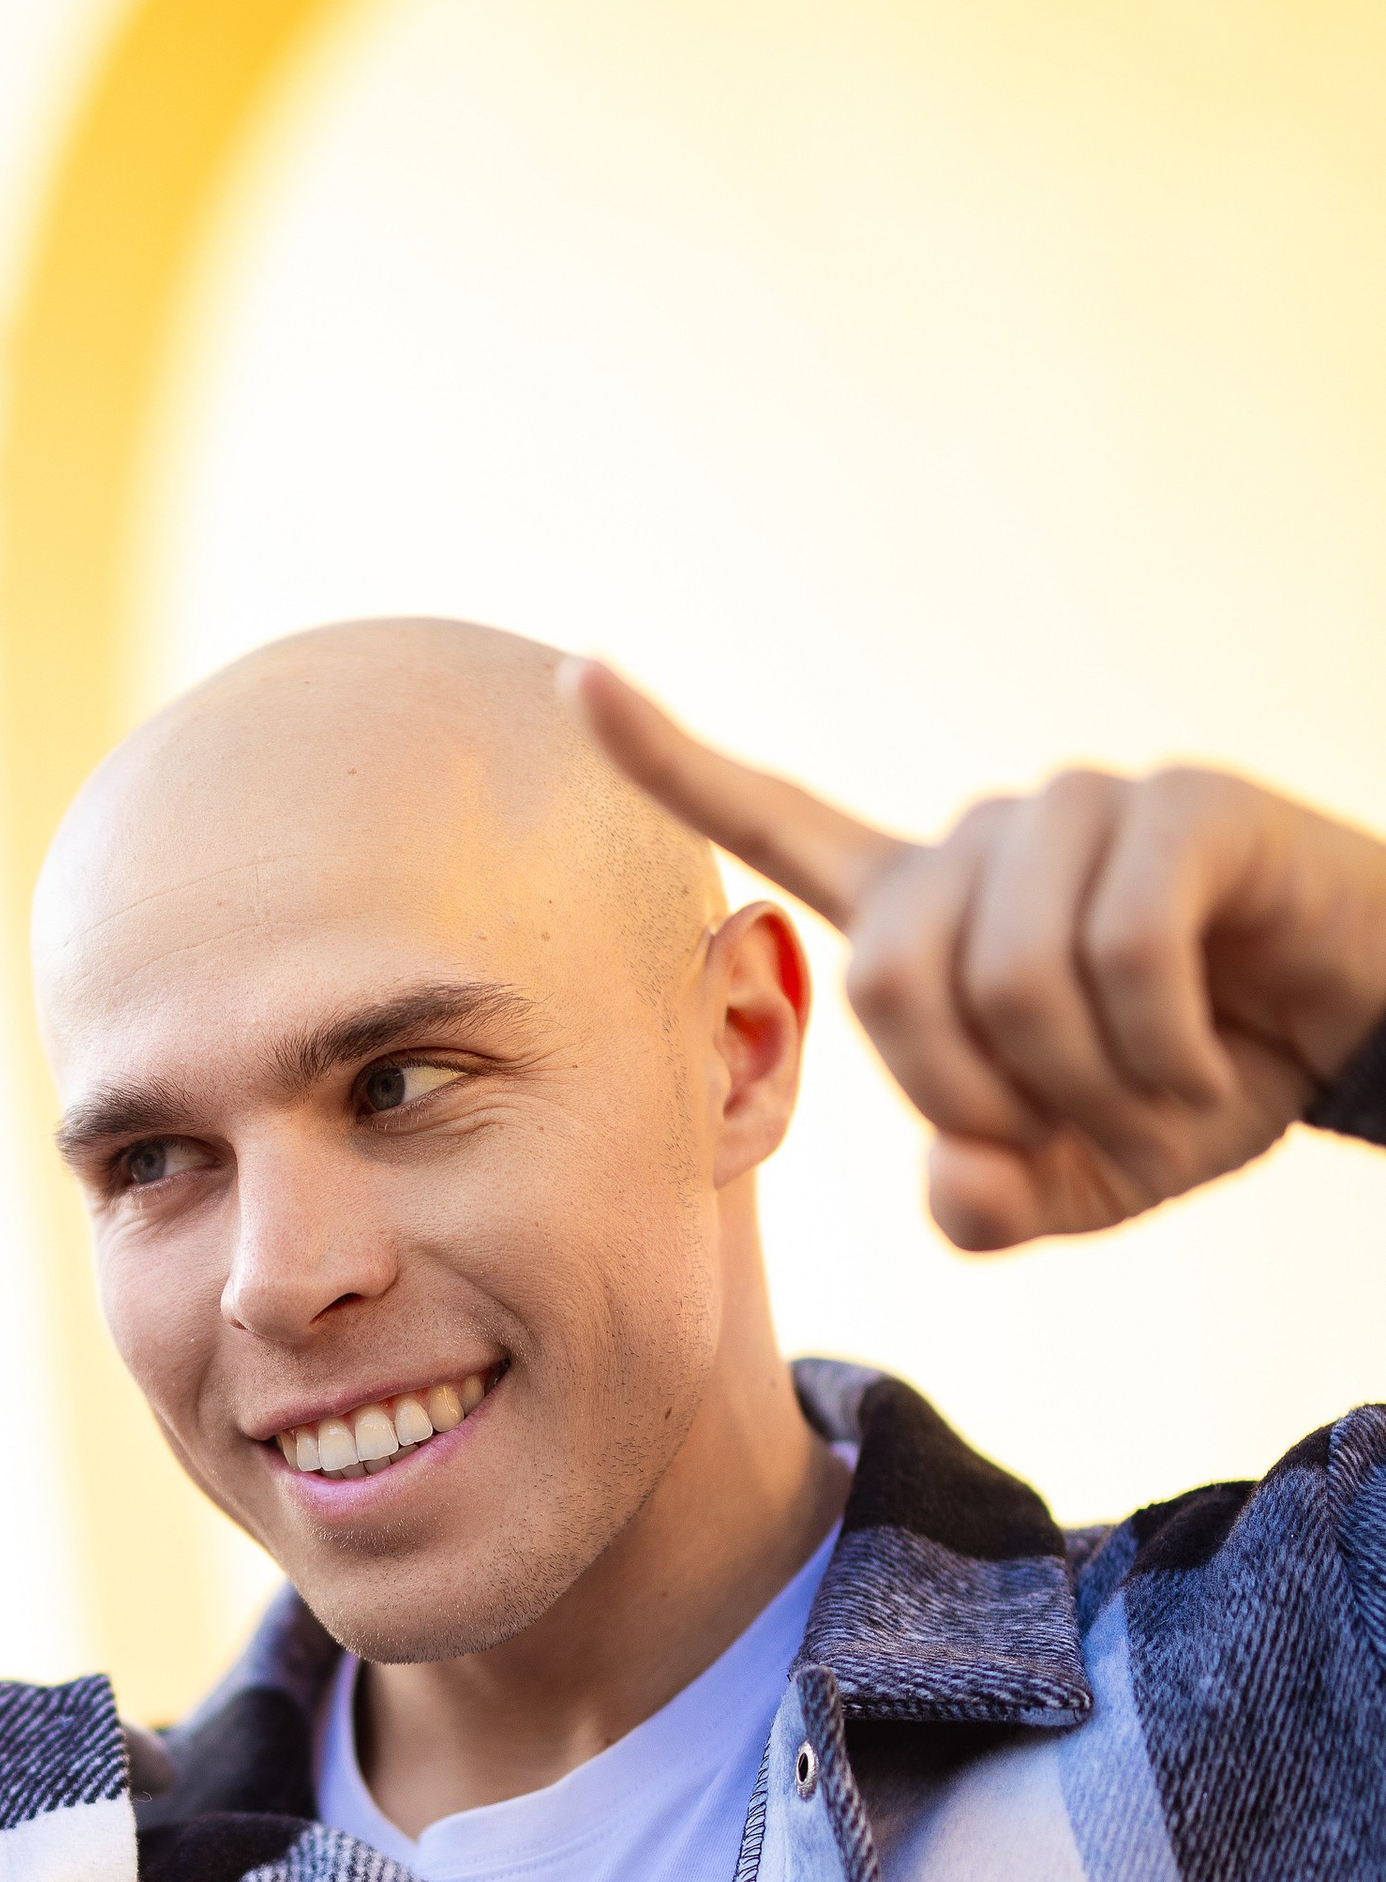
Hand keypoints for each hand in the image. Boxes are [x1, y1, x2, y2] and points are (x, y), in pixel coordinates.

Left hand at [566, 658, 1385, 1250]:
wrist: (1358, 1038)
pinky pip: (1121, 955)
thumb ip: (989, 1205)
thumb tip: (962, 1190)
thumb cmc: (1196, 1086)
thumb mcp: (1076, 1183)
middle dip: (975, 1097)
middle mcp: (985, 841)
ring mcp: (1082, 810)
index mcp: (928, 909)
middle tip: (1077, 1132)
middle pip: (886, 979)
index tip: (575, 675)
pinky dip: (1166, 1053)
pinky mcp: (1185, 805)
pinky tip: (1219, 1063)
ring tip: (1168, 1093)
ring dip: (1095, 1087)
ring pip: (1009, 977)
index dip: (671, 756)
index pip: (775, 817)